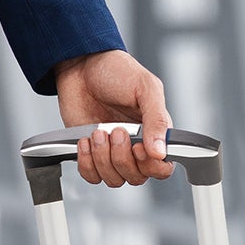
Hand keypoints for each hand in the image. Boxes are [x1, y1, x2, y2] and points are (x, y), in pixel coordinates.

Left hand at [54, 49, 173, 186]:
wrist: (82, 65)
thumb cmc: (117, 71)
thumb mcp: (146, 88)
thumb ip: (158, 120)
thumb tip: (161, 151)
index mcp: (155, 133)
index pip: (162, 168)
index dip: (151, 165)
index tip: (139, 147)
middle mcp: (135, 147)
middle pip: (136, 177)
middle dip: (122, 157)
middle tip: (116, 130)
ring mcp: (112, 152)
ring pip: (113, 179)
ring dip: (103, 159)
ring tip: (98, 132)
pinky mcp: (90, 153)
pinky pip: (91, 175)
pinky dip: (86, 163)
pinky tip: (85, 140)